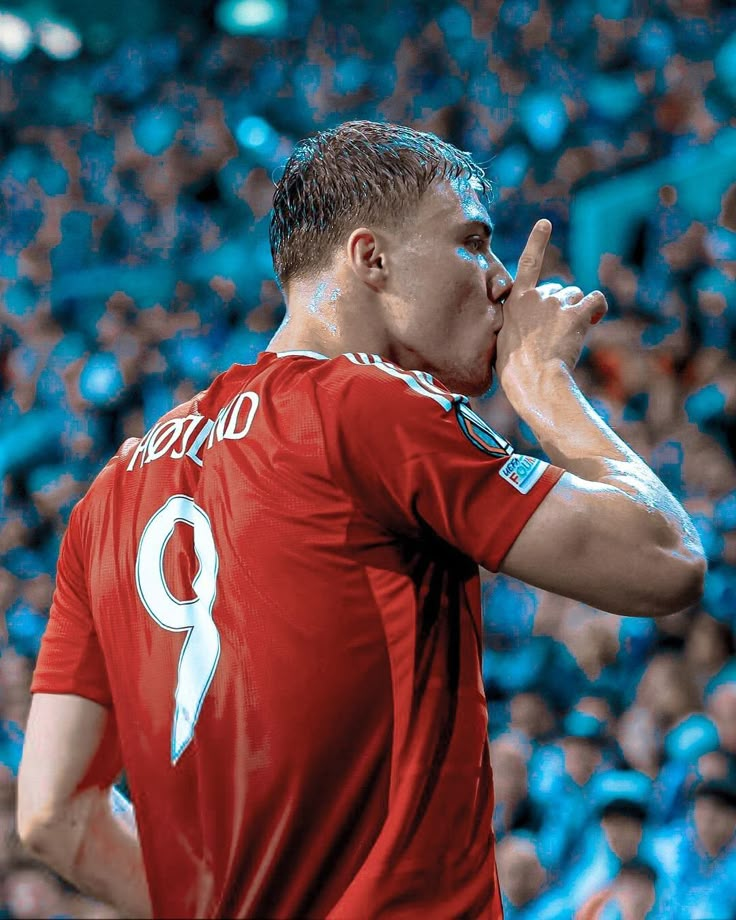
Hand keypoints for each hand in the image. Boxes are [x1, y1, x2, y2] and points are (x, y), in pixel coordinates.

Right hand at [494, 220, 607, 386]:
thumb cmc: (515, 371)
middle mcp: (535, 296)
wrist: (532, 381)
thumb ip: (515, 322)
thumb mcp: (503, 340)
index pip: (527, 265)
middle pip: (558, 289)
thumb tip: (527, 326)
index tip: (545, 223)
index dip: (537, 242)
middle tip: (557, 332)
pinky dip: (598, 308)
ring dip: (577, 310)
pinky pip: (595, 300)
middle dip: (561, 305)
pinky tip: (595, 320)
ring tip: (570, 335)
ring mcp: (556, 304)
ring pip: (576, 295)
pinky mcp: (576, 314)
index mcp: (515, 302)